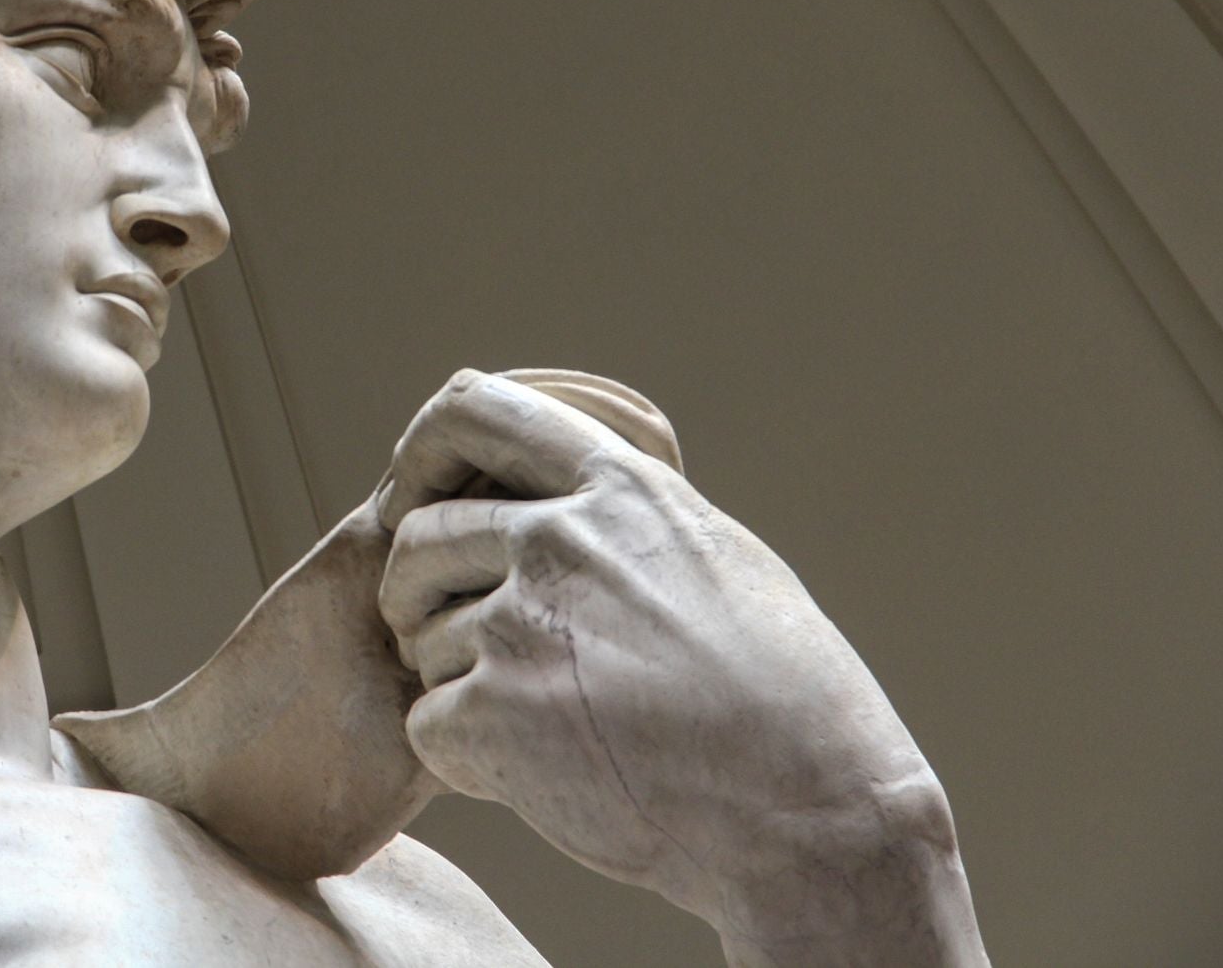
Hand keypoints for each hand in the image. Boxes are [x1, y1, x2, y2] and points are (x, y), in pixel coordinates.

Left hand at [376, 370, 986, 966]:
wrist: (812, 812)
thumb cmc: (787, 698)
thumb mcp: (719, 557)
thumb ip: (627, 515)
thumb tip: (567, 489)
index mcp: (617, 487)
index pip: (470, 412)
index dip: (419, 453)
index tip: (410, 497)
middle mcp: (557, 539)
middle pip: (417, 539)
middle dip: (418, 594)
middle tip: (454, 645)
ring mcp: (520, 625)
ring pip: (423, 640)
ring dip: (458, 686)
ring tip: (552, 728)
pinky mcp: (494, 715)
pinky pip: (429, 725)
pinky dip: (468, 759)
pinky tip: (546, 776)